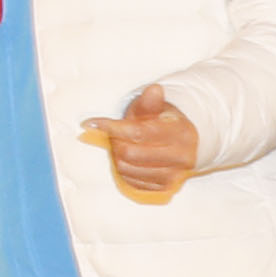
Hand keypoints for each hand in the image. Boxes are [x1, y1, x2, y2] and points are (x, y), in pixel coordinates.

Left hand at [89, 87, 204, 201]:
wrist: (183, 142)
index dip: (112, 127)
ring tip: (122, 144)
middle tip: (113, 133)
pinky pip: (132, 182)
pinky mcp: (165, 187)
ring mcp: (175, 175)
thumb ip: (150, 102)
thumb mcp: (156, 107)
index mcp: (181, 132)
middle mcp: (182, 156)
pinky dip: (125, 171)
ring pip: (128, 169)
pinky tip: (129, 159)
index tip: (92, 123)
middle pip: (130, 153)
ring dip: (117, 156)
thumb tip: (153, 90)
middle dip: (115, 142)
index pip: (139, 132)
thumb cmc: (164, 122)